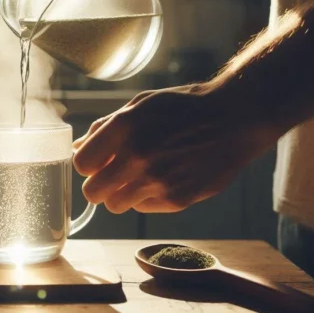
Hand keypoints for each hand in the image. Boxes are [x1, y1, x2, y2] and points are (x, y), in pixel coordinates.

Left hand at [73, 82, 282, 213]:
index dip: (87, 164)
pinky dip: (146, 198)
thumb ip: (107, 127)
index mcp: (125, 127)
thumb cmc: (185, 108)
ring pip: (115, 205)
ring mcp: (157, 180)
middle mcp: (138, 156)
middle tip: (111, 176)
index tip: (95, 162)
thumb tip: (79, 147)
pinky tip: (162, 179)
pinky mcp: (176, 199)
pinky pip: (142, 208)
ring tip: (139, 177)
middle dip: (98, 184)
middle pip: (93, 192)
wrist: (234, 119)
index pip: (81, 163)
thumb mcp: (142, 104)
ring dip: (121, 193)